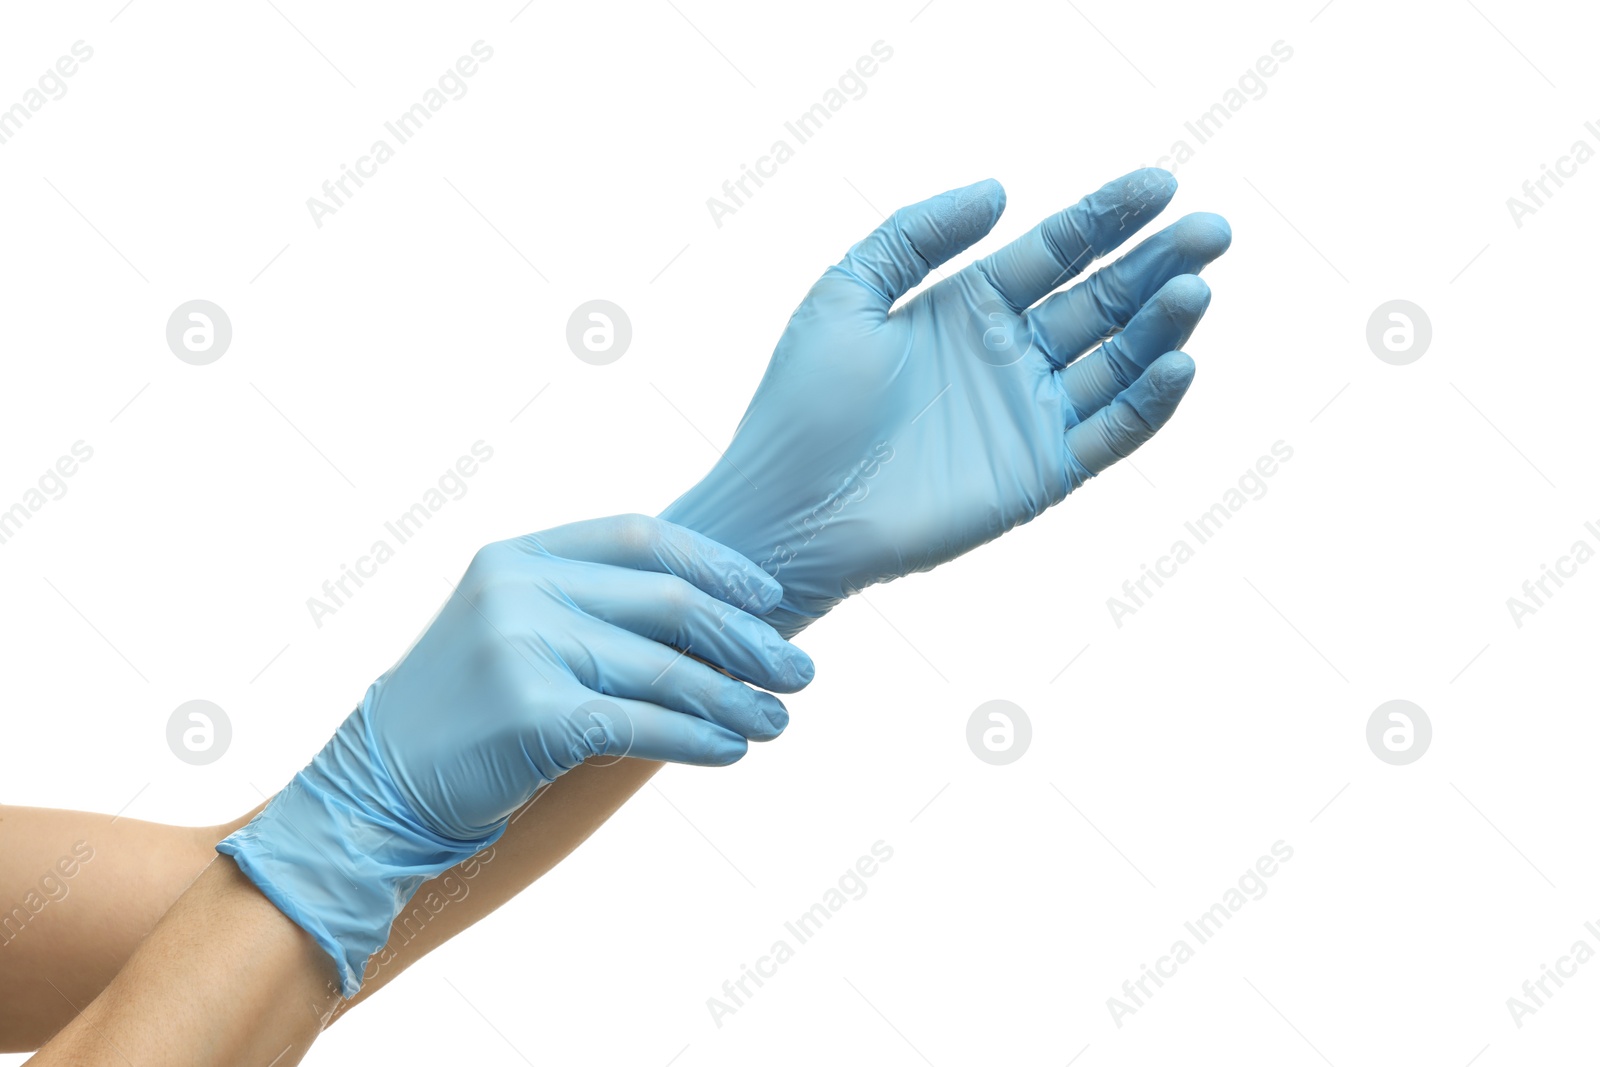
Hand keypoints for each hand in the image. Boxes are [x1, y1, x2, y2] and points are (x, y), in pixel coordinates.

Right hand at [219, 514, 812, 993]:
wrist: (377, 788)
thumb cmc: (466, 714)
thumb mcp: (514, 631)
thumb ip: (590, 608)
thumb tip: (713, 614)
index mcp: (519, 555)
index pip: (641, 537)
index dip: (717, 564)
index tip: (770, 597)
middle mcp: (519, 589)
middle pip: (668, 600)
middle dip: (747, 638)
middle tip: (799, 670)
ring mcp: (521, 648)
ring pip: (665, 669)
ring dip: (736, 698)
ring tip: (779, 720)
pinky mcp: (531, 714)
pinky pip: (642, 723)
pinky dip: (699, 736)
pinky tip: (732, 749)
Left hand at [661, 169, 1230, 635]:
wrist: (788, 507)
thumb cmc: (803, 402)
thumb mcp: (847, 291)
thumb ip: (917, 234)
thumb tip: (1001, 190)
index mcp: (969, 307)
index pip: (1058, 250)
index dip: (1109, 216)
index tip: (1161, 184)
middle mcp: (1009, 356)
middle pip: (1103, 299)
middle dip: (1160, 262)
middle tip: (1212, 230)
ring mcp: (1029, 416)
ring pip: (1118, 361)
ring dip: (1161, 326)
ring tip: (1193, 290)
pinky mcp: (1040, 473)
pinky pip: (1112, 434)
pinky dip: (1150, 402)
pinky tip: (1179, 362)